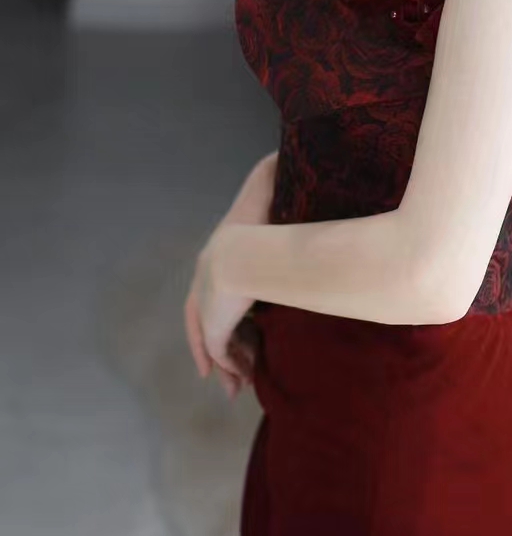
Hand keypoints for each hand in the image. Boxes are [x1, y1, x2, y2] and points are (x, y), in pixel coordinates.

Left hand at [184, 152, 277, 395]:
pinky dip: (230, 365)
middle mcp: (206, 281)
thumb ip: (273, 172)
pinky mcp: (212, 325)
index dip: (226, 301)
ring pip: (214, 341)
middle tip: (236, 367)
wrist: (247, 251)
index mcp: (217, 254)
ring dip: (229, 361)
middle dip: (223, 343)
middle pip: (209, 318)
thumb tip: (281, 152)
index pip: (215, 283)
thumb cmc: (262, 221)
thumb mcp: (267, 190)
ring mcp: (208, 304)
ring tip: (241, 383)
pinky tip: (242, 379)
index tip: (243, 320)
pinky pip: (220, 351)